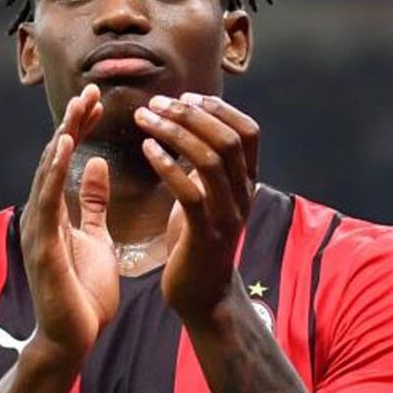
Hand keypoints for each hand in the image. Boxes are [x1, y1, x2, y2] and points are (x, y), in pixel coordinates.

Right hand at [21, 84, 119, 362]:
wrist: (73, 339)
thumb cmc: (83, 293)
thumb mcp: (97, 238)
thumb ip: (93, 204)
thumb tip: (98, 165)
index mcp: (58, 211)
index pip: (68, 159)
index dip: (81, 128)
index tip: (98, 100)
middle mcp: (44, 214)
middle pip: (55, 158)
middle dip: (73, 123)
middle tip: (90, 90)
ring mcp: (40, 229)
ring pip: (48, 174)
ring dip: (63, 138)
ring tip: (78, 108)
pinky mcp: (43, 247)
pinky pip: (49, 203)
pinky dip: (55, 173)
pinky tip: (65, 147)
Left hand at [134, 92, 259, 323]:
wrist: (204, 296)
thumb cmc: (198, 242)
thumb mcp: (209, 198)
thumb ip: (206, 168)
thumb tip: (190, 128)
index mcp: (246, 183)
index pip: (248, 132)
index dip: (219, 108)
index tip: (186, 97)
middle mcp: (243, 196)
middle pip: (227, 139)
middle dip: (191, 114)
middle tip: (157, 103)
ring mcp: (227, 216)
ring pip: (209, 160)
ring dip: (174, 133)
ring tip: (144, 119)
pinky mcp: (205, 235)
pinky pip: (190, 193)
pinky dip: (168, 166)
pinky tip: (146, 150)